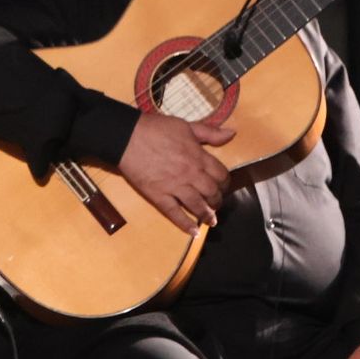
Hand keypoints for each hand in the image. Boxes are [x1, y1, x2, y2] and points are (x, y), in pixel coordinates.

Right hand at [118, 112, 233, 233]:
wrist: (127, 136)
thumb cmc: (156, 128)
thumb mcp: (187, 126)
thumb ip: (210, 132)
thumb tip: (232, 133)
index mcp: (198, 157)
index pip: (220, 174)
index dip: (225, 182)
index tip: (223, 185)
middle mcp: (190, 174)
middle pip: (211, 192)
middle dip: (217, 200)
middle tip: (216, 203)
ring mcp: (174, 187)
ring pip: (197, 205)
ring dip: (206, 214)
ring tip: (211, 220)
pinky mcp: (158, 196)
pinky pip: (175, 213)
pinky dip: (185, 224)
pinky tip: (193, 232)